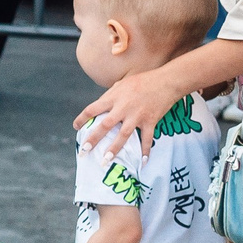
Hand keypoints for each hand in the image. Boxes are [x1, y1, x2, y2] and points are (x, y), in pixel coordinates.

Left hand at [75, 64, 190, 160]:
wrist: (166, 81)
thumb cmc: (143, 81)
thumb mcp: (122, 84)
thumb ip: (111, 95)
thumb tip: (101, 104)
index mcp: (113, 98)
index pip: (92, 109)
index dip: (82, 119)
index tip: (76, 127)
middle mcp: (123, 108)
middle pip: (105, 126)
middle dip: (93, 139)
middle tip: (84, 151)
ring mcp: (137, 116)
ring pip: (123, 135)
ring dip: (114, 149)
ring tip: (105, 161)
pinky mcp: (150, 121)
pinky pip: (147, 139)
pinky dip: (145, 151)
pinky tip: (142, 162)